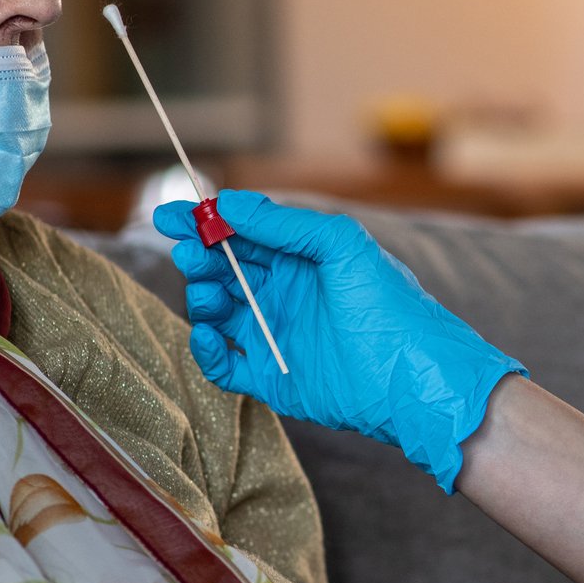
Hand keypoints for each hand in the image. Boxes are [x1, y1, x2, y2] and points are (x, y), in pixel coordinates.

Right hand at [153, 190, 525, 492]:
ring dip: (204, 299)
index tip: (170, 216)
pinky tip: (211, 334)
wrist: (413, 378)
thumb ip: (286, 224)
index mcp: (303, 259)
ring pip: (219, 312)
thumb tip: (230, 203)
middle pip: (224, 271)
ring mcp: (276, 336)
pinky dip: (208, 349)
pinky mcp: (271, 379)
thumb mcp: (342, 247)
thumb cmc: (389, 306)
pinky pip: (224, 363)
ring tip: (211, 293)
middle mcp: (286, 295)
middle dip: (200, 258)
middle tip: (190, 253)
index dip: (205, 223)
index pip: (243, 234)